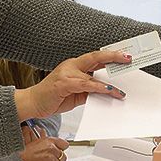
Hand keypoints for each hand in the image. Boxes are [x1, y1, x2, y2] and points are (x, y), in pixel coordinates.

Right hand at [14, 50, 129, 120]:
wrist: (32, 103)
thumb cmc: (53, 97)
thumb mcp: (76, 94)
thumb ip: (89, 90)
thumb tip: (107, 93)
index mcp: (74, 65)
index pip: (96, 58)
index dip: (111, 56)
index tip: (125, 56)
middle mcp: (71, 66)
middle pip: (96, 57)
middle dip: (113, 56)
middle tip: (128, 58)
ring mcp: (67, 73)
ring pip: (93, 73)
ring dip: (109, 82)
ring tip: (121, 91)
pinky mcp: (64, 83)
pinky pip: (85, 84)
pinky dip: (98, 87)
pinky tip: (108, 91)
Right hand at [18, 126, 69, 160]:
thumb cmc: (25, 153)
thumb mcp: (36, 142)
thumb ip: (44, 139)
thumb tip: (46, 133)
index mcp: (48, 140)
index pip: (64, 144)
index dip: (61, 149)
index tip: (59, 152)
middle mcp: (51, 147)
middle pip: (63, 155)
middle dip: (58, 158)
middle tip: (49, 159)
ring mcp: (51, 155)